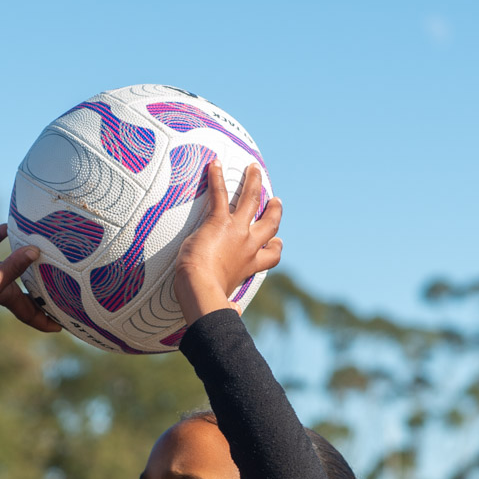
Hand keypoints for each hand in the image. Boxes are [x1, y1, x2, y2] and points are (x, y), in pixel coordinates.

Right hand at [0, 225, 60, 382]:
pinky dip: (2, 232)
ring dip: (26, 247)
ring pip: (13, 255)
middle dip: (45, 277)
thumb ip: (12, 268)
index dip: (51, 314)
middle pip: (28, 280)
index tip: (71, 317)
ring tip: (46, 235)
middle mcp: (0, 281)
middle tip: (68, 266)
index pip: (35, 308)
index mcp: (7, 295)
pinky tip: (13, 222)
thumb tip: (36, 251)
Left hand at [172, 162, 281, 324]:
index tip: (276, 244)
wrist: (201, 289)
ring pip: (251, 200)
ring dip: (254, 183)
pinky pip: (220, 195)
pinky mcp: (219, 221)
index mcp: (250, 266)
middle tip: (275, 201)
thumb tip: (234, 314)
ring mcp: (237, 231)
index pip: (271, 256)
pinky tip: (215, 164)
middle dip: (274, 212)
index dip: (275, 248)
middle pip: (269, 224)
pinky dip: (217, 178)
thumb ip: (231, 308)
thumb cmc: (209, 299)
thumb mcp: (224, 304)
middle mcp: (249, 245)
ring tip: (254, 169)